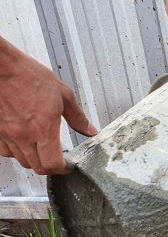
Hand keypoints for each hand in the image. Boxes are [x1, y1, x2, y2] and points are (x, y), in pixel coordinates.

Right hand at [0, 43, 96, 174]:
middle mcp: (24, 135)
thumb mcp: (63, 94)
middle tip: (56, 160)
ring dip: (33, 159)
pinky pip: (5, 151)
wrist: (0, 66)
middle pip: (37, 167)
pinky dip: (15, 152)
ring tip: (41, 150)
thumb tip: (89, 130)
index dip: (62, 169)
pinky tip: (23, 142)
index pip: (52, 164)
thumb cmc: (28, 75)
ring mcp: (8, 134)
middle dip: (49, 167)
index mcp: (43, 128)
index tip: (67, 166)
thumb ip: (77, 117)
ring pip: (21, 161)